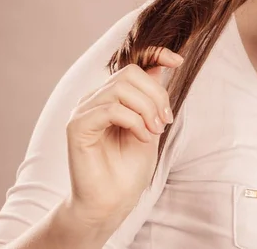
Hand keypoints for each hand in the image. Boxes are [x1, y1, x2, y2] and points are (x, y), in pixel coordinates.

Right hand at [64, 47, 183, 225]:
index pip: (133, 65)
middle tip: (165, 122)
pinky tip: (142, 137)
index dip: (156, 54)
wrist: (113, 201)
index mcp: (111, 96)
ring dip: (146, 109)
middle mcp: (95, 99)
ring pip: (121, 89)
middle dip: (155, 95)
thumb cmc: (129, 168)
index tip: (179, 61)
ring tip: (154, 132)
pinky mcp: (77, 127)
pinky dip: (134, 121)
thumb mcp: (150, 125)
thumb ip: (151, 98)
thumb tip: (162, 65)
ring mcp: (83, 111)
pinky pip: (111, 109)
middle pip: (130, 73)